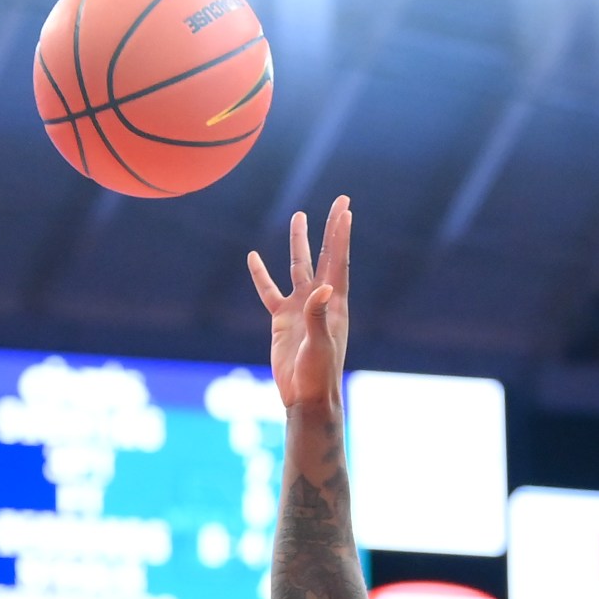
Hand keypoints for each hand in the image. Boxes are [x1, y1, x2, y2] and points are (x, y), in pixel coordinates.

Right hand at [247, 195, 350, 412]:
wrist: (306, 396)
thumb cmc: (318, 374)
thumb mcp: (319, 345)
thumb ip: (319, 316)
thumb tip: (324, 289)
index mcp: (333, 303)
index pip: (338, 261)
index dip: (341, 235)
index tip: (345, 210)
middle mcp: (320, 299)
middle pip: (325, 255)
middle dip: (330, 229)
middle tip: (339, 201)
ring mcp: (301, 308)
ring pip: (298, 267)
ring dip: (299, 243)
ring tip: (299, 216)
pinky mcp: (282, 319)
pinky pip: (269, 292)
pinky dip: (261, 275)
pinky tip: (253, 257)